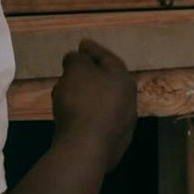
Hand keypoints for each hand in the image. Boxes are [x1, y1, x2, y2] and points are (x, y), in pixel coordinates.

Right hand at [50, 39, 136, 172]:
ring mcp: (122, 127)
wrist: (85, 149)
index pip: (109, 59)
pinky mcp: (111, 146)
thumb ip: (76, 59)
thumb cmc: (83, 102)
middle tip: (71, 70)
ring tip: (65, 94)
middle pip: (106, 82)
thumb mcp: (76, 70)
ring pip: (100, 104)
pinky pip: (94, 123)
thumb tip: (76, 58)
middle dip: (88, 75)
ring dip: (83, 96)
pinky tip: (68, 118)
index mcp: (125, 81)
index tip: (81, 44)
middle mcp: (129, 103)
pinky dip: (82, 115)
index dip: (93, 49)